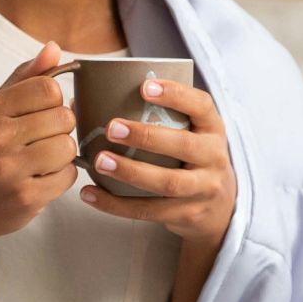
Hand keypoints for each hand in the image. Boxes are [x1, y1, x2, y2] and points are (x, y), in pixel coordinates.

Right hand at [0, 40, 78, 272]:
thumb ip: (25, 77)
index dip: (53, 102)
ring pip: (68, 147)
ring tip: (41, 161)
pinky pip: (68, 176)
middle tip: (40, 141)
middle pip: (64, 117)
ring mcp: (10, 169)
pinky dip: (61, 178)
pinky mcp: (25, 197)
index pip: (48, 88)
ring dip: (62, 155)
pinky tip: (41, 179)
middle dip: (59, 130)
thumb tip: (53, 48)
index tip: (40, 115)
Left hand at [78, 76, 235, 252]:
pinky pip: (150, 210)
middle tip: (112, 128)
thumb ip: (155, 117)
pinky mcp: (189, 215)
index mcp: (213, 129)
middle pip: (184, 145)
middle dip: (146, 136)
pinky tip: (91, 194)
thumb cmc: (190, 159)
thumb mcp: (190, 134)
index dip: (175, 94)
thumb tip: (82, 103)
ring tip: (100, 162)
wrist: (220, 208)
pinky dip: (117, 204)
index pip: (201, 105)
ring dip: (131, 171)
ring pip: (168, 182)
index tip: (144, 87)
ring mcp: (204, 189)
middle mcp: (214, 157)